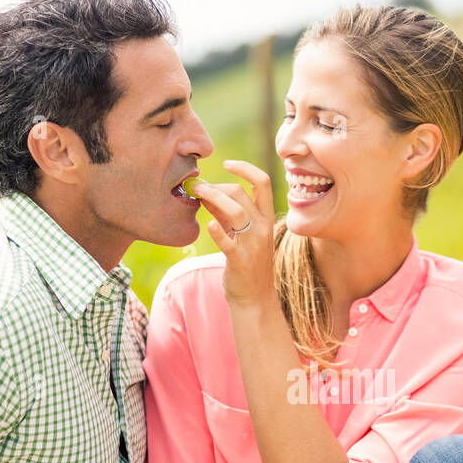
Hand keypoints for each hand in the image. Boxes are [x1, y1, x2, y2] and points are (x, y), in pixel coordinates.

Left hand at [192, 159, 275, 307]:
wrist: (253, 299)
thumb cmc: (246, 264)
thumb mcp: (241, 234)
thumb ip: (228, 214)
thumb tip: (208, 194)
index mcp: (266, 218)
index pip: (262, 181)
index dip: (244, 167)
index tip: (226, 163)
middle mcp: (263, 228)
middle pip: (242, 193)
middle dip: (217, 185)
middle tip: (198, 187)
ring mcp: (253, 244)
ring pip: (235, 210)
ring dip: (213, 198)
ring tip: (196, 195)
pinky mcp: (240, 260)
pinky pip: (228, 241)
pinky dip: (216, 230)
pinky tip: (207, 224)